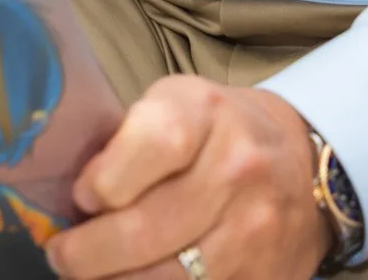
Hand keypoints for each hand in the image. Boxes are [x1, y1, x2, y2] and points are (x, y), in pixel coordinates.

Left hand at [46, 78, 330, 279]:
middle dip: (86, 254)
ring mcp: (255, 231)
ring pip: (165, 279)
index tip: (81, 199)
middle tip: (64, 255)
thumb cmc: (216, 132)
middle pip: (145, 230)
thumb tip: (77, 200)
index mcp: (208, 114)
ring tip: (92, 274)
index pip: (153, 146)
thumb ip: (126, 141)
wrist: (303, 165)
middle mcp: (238, 170)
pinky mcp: (264, 277)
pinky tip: (136, 278)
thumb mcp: (174, 105)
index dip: (104, 181)